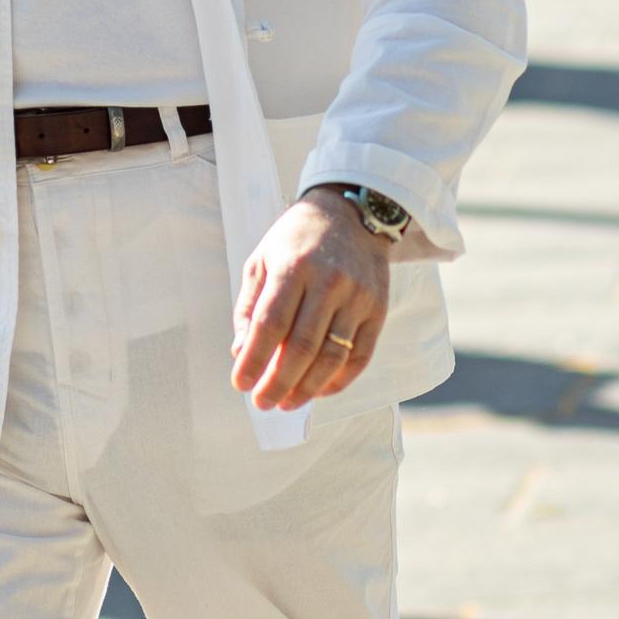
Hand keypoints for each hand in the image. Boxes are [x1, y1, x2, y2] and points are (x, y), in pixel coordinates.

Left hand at [230, 186, 389, 411]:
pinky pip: (360, 357)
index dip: (254, 361)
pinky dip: (338, 381)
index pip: (270, 325)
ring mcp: (357, 297)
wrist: (349, 214)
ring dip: (307, 389)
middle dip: (278, 383)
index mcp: (292, 267)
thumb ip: (249, 307)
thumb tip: (241, 353)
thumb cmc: (296, 240)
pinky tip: (318, 391)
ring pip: (332, 358)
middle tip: (262, 403)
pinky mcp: (378, 310)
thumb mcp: (262, 260)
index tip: (241, 385)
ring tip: (287, 403)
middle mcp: (328, 282)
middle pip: (301, 347)